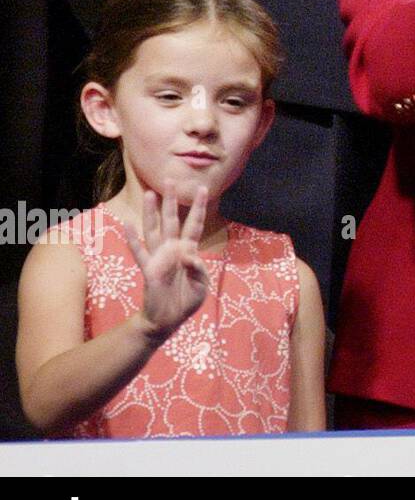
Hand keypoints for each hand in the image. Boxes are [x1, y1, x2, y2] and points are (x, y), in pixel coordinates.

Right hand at [122, 184, 209, 341]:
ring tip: (149, 194)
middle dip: (171, 200)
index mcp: (189, 250)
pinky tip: (127, 225)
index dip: (198, 207)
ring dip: (151, 212)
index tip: (202, 188)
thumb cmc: (187, 301)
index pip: (194, 224)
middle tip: (170, 179)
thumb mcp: (202, 286)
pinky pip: (139, 252)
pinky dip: (133, 239)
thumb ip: (199, 270)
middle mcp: (172, 249)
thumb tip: (189, 257)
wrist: (168, 320)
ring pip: (154, 230)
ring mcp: (159, 258)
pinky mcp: (149, 270)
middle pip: (172, 220)